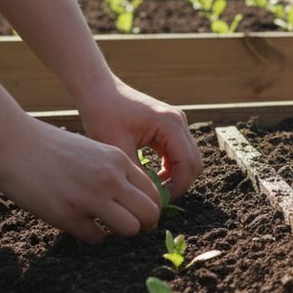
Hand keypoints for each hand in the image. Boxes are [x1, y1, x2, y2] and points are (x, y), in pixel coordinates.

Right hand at [0, 119, 163, 242]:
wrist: (12, 142)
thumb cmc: (50, 146)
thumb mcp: (93, 150)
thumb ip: (114, 171)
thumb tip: (132, 199)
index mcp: (118, 160)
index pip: (153, 193)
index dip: (151, 208)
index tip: (142, 214)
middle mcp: (110, 179)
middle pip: (148, 214)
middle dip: (144, 225)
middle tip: (134, 228)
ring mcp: (90, 198)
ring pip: (129, 229)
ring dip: (120, 232)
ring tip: (107, 227)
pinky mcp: (67, 215)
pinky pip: (96, 237)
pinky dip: (93, 236)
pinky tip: (82, 226)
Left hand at [76, 77, 203, 199]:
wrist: (98, 91)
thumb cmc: (104, 114)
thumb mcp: (118, 148)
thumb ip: (138, 173)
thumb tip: (150, 200)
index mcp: (170, 124)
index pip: (188, 164)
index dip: (177, 187)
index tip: (159, 202)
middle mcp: (179, 121)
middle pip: (195, 162)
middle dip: (180, 184)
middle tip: (159, 200)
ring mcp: (176, 123)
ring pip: (189, 159)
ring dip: (176, 176)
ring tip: (155, 190)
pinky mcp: (169, 126)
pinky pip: (179, 153)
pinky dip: (171, 168)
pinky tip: (153, 176)